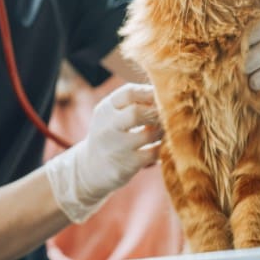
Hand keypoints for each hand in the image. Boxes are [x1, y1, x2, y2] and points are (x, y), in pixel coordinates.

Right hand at [45, 83, 161, 221]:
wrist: (91, 167)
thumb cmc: (109, 133)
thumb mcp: (111, 113)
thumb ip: (132, 102)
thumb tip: (164, 92)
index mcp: (105, 109)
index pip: (129, 92)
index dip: (150, 92)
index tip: (161, 97)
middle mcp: (108, 127)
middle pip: (136, 113)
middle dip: (157, 112)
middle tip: (168, 114)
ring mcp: (117, 148)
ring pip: (149, 134)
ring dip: (163, 130)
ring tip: (166, 129)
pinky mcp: (127, 165)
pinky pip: (154, 153)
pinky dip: (163, 147)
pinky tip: (164, 144)